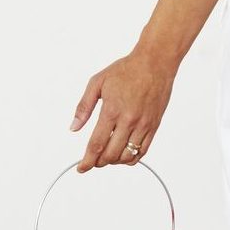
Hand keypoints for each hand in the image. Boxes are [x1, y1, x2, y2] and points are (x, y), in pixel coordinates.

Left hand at [69, 48, 176, 172]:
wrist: (156, 61)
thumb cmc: (128, 69)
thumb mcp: (98, 82)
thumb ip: (83, 107)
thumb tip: (74, 127)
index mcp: (112, 111)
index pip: (96, 145)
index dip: (87, 161)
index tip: (81, 168)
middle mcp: (129, 120)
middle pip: (110, 155)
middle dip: (98, 162)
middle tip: (93, 161)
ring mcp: (144, 123)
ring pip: (127, 156)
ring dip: (114, 161)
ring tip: (108, 157)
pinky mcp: (154, 124)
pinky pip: (143, 150)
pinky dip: (132, 158)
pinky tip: (124, 155)